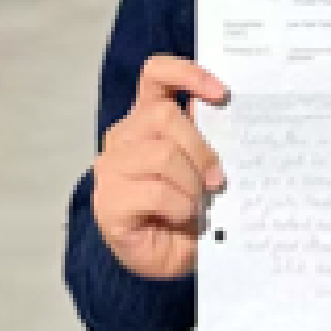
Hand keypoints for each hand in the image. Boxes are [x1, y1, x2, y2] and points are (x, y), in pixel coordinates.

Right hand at [92, 55, 227, 278]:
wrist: (171, 257)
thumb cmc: (190, 206)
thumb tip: (222, 111)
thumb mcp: (204, 165)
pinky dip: (181, 206)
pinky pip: (155, 192)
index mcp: (147, 118)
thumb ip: (207, 135)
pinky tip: (184, 217)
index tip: (221, 93)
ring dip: (191, 182)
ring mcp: (111, 168)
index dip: (188, 73)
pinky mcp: (108, 201)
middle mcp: (124, 136)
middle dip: (200, 147)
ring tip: (199, 203)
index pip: (156, 74)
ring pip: (161, 154)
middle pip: (164, 115)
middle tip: (217, 178)